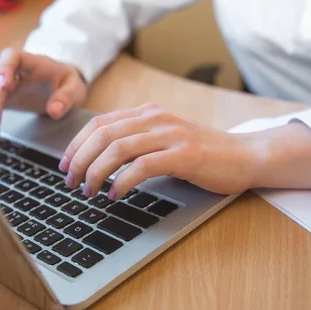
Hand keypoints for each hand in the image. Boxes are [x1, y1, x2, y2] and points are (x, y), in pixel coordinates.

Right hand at [0, 48, 87, 143]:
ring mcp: (6, 87)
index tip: (5, 84)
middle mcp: (14, 73)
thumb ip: (66, 97)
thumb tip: (54, 110)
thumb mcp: (74, 87)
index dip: (5, 68)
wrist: (63, 85)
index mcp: (32, 63)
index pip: (12, 57)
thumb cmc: (68, 82)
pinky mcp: (4, 100)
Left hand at [58, 104, 256, 198]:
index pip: (99, 123)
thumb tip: (100, 161)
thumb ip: (137, 142)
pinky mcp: (183, 155)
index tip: (65, 165)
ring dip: (96, 172)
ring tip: (88, 191)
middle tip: (71, 182)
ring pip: (118, 149)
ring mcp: (170, 135)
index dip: (76, 144)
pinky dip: (122, 182)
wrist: (244, 155)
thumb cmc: (202, 153)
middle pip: (103, 135)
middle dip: (80, 160)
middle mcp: (155, 118)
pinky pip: (142, 166)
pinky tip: (115, 196)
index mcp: (147, 113)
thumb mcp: (164, 140)